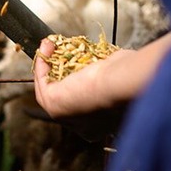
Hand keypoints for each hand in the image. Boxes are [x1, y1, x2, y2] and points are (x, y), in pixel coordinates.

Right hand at [33, 30, 170, 121]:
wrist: (121, 84)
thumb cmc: (128, 80)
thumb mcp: (119, 79)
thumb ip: (110, 78)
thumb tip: (108, 65)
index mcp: (102, 125)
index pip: (82, 106)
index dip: (74, 83)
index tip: (71, 64)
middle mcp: (82, 126)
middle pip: (63, 96)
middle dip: (56, 72)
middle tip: (57, 51)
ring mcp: (66, 117)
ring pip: (50, 88)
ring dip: (47, 64)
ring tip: (50, 45)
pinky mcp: (52, 105)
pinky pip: (42, 81)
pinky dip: (42, 62)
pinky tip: (46, 47)